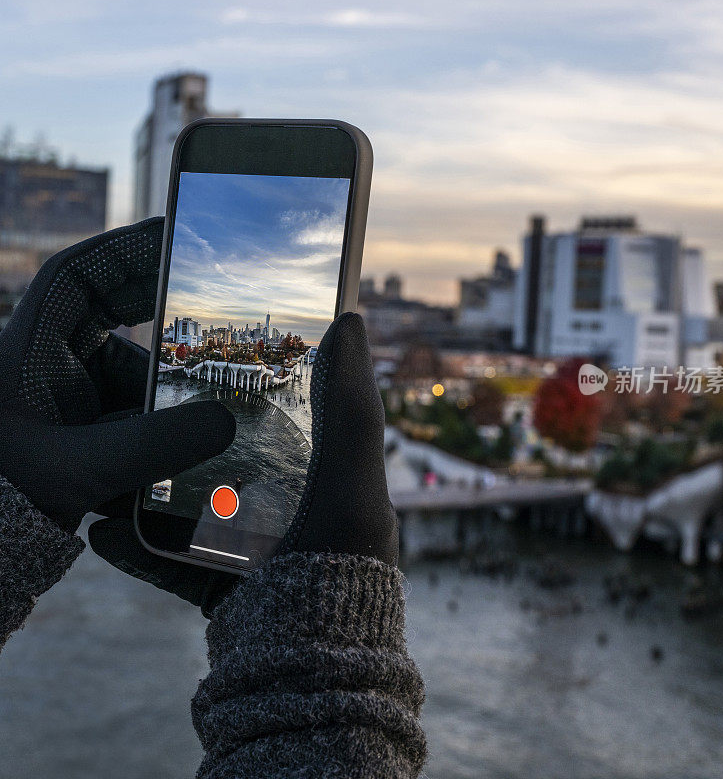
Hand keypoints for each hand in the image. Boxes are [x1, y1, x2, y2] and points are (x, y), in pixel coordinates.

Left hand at [0, 218, 234, 534]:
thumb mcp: (76, 469)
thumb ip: (153, 447)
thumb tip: (226, 423)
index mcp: (26, 352)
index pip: (76, 278)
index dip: (124, 248)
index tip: (172, 232)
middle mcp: (46, 369)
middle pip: (112, 320)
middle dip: (160, 324)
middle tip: (210, 321)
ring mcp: (65, 404)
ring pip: (128, 376)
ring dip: (162, 395)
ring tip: (201, 414)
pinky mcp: (81, 436)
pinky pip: (130, 416)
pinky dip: (155, 428)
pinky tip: (178, 453)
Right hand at [89, 312, 397, 613]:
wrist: (311, 667)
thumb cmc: (345, 564)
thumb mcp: (355, 476)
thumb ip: (353, 404)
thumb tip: (352, 319)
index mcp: (323, 481)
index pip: (285, 418)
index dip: (251, 388)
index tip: (210, 360)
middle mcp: (288, 511)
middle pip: (226, 460)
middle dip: (184, 438)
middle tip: (144, 407)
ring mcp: (250, 551)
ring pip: (190, 508)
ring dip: (150, 490)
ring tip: (112, 464)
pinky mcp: (220, 587)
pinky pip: (171, 560)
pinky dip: (140, 548)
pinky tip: (105, 530)